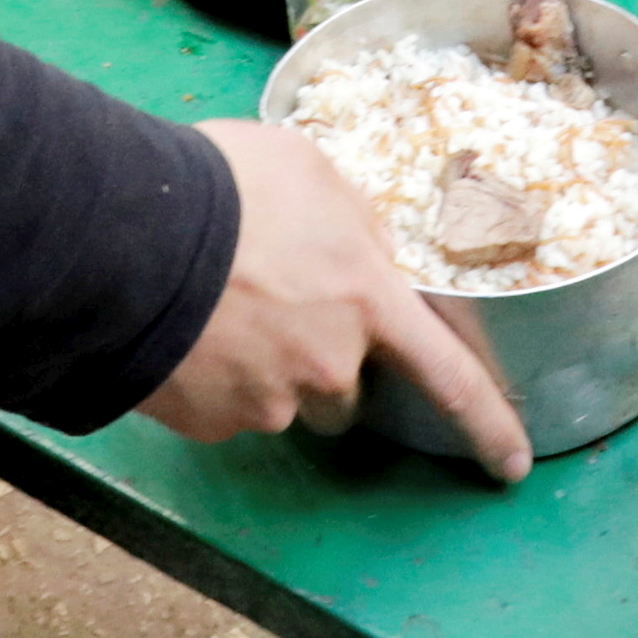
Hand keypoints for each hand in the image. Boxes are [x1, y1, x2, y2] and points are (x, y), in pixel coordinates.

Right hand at [139, 122, 531, 483]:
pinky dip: (212, 378)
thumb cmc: (225, 187)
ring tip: (218, 310)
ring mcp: (265, 402)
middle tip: (274, 305)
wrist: (126, 234)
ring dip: (266, 369)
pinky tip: (185, 331)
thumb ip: (354, 222)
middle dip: (324, 361)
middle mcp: (327, 365)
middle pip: (345, 390)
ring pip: (282, 399)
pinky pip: (225, 408)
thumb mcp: (311, 172)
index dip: (488, 423)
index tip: (511, 464)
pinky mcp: (209, 423)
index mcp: (367, 300)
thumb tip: (365, 251)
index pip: (449, 375)